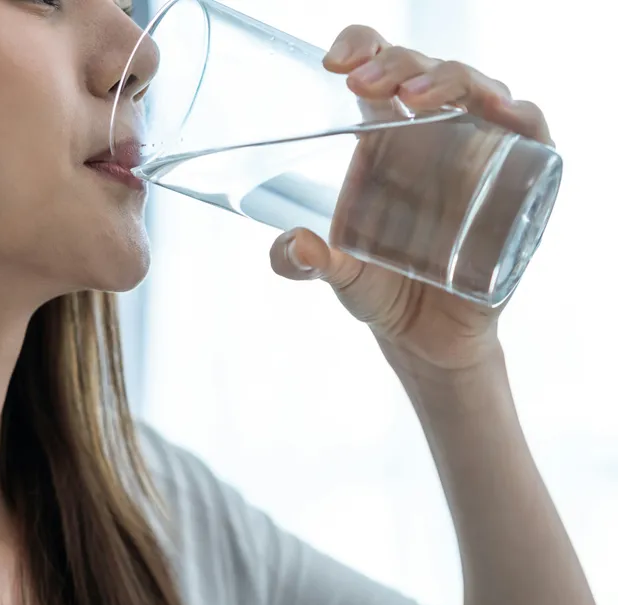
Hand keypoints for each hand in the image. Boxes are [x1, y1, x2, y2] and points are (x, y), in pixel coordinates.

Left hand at [269, 25, 552, 374]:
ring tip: (413, 99)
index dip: (364, 45)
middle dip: (396, 63)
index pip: (381, 68)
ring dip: (450, 80)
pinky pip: (531, 134)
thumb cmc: (382, 290)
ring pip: (478, 89)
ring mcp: (479, 156)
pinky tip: (499, 114)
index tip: (334, 61)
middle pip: (426, 72)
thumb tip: (293, 246)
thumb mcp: (337, 274)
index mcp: (386, 140)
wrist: (427, 340)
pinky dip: (520, 116)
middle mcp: (434, 137)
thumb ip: (304, 262)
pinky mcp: (518, 184)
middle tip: (361, 83)